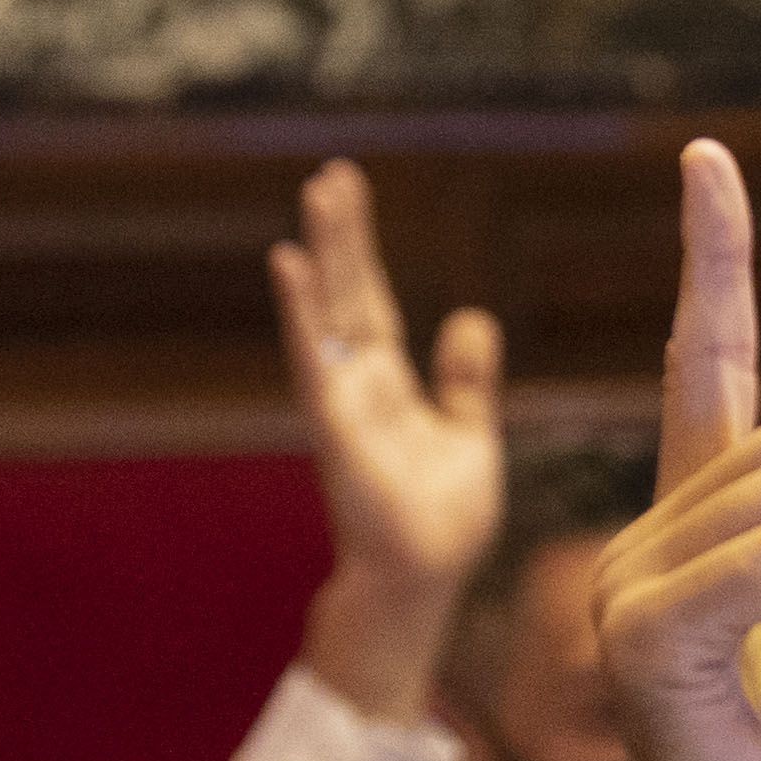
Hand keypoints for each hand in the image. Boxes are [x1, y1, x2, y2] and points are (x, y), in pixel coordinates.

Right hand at [270, 160, 505, 721]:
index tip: (349, 194)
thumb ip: (467, 382)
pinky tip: (290, 262)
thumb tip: (470, 317)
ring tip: (317, 195)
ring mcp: (343, 403)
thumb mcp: (471, 438)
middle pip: (349, 295)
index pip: (373, 303)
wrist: (422, 586)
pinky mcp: (336, 427)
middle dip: (342, 236)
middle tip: (334, 174)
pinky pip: (315, 359)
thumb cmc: (441, 526)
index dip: (361, 251)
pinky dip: (302, 310)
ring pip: (330, 314)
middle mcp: (358, 387)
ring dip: (323, 256)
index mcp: (390, 387)